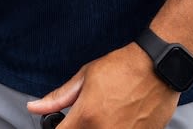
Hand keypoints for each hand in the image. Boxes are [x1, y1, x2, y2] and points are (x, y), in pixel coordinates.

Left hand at [26, 43, 178, 128]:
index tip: (61, 123)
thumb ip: (58, 98)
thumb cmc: (122, 68)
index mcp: (87, 116)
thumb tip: (34, 107)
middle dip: (78, 127)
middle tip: (86, 115)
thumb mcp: (84, 77)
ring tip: (104, 115)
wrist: (158, 69)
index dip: (56, 128)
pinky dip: (116, 128)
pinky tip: (119, 119)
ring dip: (97, 128)